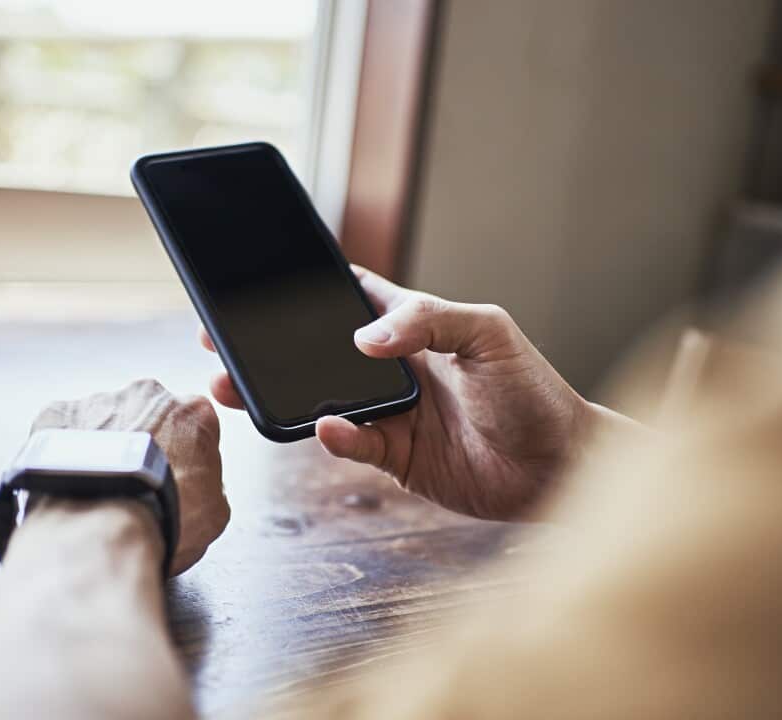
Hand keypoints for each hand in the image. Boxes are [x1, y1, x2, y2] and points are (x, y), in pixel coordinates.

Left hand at [28, 379, 229, 574]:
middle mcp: (147, 396)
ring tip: (96, 487)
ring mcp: (99, 401)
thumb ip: (212, 486)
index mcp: (191, 413)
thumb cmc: (158, 518)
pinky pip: (62, 428)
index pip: (192, 425)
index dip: (183, 454)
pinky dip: (64, 449)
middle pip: (147, 415)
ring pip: (102, 419)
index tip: (172, 477)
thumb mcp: (215, 513)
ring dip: (102, 446)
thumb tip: (201, 489)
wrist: (101, 528)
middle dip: (141, 443)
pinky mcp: (56, 413)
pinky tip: (68, 480)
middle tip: (133, 483)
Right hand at [200, 266, 594, 519]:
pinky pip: (351, 445)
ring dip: (282, 396)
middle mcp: (396, 368)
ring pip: (321, 400)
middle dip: (270, 349)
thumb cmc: (535, 391)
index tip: (257, 284)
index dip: (307, 289)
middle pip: (318, 352)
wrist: (562, 468)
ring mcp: (393, 414)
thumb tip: (365, 337)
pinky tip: (325, 429)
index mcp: (416, 326)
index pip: (352, 297)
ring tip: (238, 390)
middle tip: (220, 344)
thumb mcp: (489, 334)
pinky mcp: (396, 457)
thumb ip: (428, 320)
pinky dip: (335, 437)